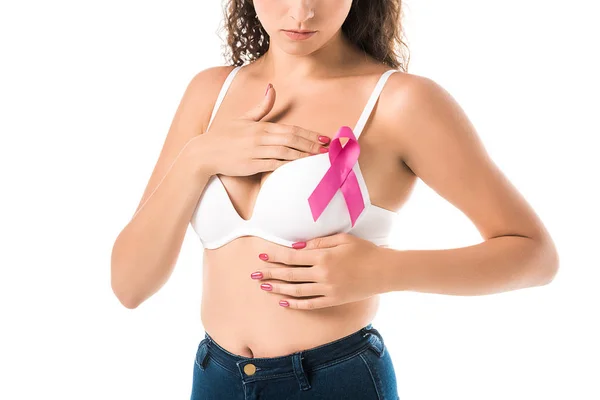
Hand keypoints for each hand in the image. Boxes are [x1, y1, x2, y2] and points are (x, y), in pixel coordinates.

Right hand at [187, 82, 330, 176]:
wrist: (204, 153)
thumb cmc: (224, 136)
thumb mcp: (243, 118)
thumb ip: (261, 107)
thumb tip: (271, 87)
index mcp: (261, 126)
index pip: (290, 128)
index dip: (309, 133)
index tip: (323, 137)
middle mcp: (260, 138)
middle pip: (291, 139)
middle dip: (311, 143)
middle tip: (328, 148)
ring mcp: (256, 152)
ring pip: (286, 151)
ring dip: (304, 154)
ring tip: (319, 157)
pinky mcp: (252, 165)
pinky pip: (274, 164)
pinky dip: (288, 164)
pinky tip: (300, 165)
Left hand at [250, 233, 385, 309]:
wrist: (385, 271)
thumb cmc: (365, 251)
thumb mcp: (342, 239)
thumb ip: (318, 242)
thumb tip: (297, 246)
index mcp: (323, 256)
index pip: (292, 257)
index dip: (275, 256)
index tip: (261, 256)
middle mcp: (322, 274)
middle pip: (290, 274)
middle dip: (270, 274)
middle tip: (254, 275)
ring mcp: (327, 289)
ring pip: (296, 291)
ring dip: (278, 289)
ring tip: (264, 287)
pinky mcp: (333, 300)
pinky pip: (310, 303)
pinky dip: (295, 304)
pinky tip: (284, 302)